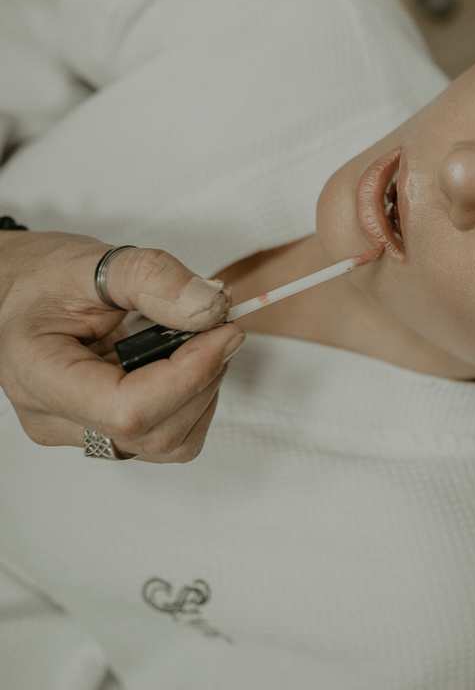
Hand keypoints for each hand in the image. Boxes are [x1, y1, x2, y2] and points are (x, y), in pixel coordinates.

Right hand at [0, 231, 243, 461]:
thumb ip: (153, 279)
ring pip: (168, 442)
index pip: (128, 410)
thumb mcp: (95, 262)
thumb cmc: (43, 278)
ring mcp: (81, 431)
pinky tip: (183, 358)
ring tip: (198, 338)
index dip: (189, 375)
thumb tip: (208, 308)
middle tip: (219, 324)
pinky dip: (192, 396)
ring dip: (203, 389)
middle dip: (204, 377)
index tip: (223, 331)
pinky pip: (165, 434)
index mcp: (39, 376)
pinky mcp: (105, 430)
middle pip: (156, 433)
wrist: (21, 291)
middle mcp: (56, 419)